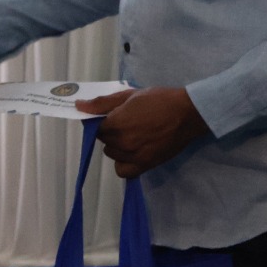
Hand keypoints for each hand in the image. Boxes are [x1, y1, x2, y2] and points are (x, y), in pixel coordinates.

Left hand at [77, 86, 209, 178]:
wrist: (187, 114)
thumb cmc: (159, 99)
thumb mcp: (129, 95)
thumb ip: (102, 103)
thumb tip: (78, 106)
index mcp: (116, 123)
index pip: (96, 128)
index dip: (103, 121)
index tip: (114, 116)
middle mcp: (122, 142)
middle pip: (104, 141)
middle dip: (110, 132)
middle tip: (126, 122)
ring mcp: (133, 156)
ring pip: (113, 154)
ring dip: (117, 146)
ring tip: (133, 135)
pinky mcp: (145, 165)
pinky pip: (124, 171)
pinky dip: (124, 163)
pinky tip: (132, 152)